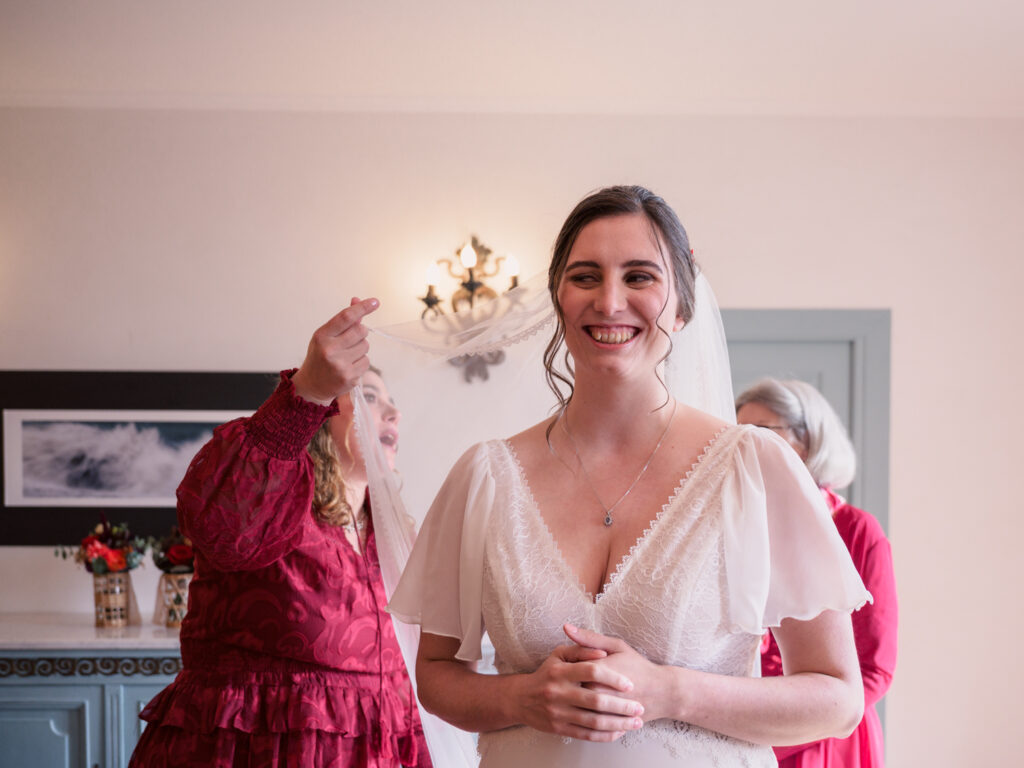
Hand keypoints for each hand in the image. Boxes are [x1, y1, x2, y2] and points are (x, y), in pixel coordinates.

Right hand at [291, 297, 378, 404]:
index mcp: (322, 336)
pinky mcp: (350, 378)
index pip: (346, 317)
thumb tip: (357, 300)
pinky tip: (349, 366)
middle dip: (360, 332)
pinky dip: (361, 362)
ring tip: (346, 355)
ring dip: (361, 348)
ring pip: (366, 346)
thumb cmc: (321, 356)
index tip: (374, 302)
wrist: (312, 385)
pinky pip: (367, 362)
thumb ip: (343, 320)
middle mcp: (330, 350)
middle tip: (351, 339)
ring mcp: (340, 365)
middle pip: (361, 331)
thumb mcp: (326, 336)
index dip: (362, 308)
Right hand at [508, 641, 644, 740]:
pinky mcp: (559, 729)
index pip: (591, 671)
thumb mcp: (559, 654)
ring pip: (594, 721)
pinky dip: (605, 735)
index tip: (629, 684)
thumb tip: (602, 653)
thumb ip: (582, 649)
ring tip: (636, 722)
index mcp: (560, 671)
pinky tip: (619, 732)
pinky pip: (586, 735)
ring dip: (618, 723)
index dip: (613, 677)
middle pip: (595, 700)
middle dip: (621, 705)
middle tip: (639, 707)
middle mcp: (557, 692)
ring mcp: (558, 713)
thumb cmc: (547, 673)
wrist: (521, 699)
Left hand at [563, 623, 672, 722]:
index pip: (568, 669)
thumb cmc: (637, 666)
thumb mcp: (616, 646)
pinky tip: (595, 711)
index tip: (579, 668)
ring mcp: (602, 710)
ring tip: (591, 698)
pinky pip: (590, 725)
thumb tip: (566, 626)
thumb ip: (589, 638)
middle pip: (571, 690)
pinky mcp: (608, 724)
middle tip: (587, 684)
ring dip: (578, 705)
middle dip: (572, 687)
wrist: (662, 692)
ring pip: (578, 709)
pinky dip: (589, 718)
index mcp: (595, 669)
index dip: (570, 668)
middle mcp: (596, 690)